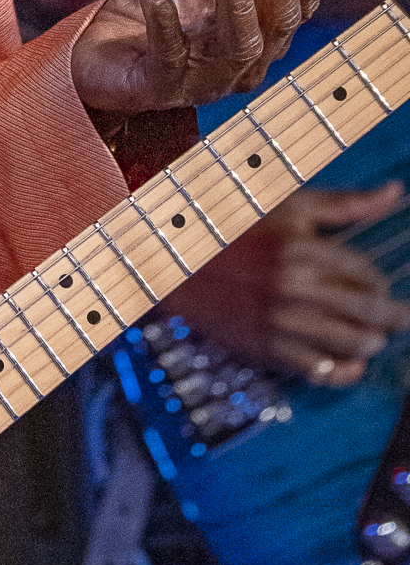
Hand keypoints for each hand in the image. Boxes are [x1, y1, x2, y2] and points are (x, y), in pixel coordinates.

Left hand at [70, 0, 328, 120]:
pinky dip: (165, 17)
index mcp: (257, 28)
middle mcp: (241, 58)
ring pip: (238, 42)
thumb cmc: (155, 2)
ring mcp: (204, 77)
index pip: (296, 6)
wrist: (100, 45)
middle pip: (277, 22)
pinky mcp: (161, 85)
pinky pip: (170, 52)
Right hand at [172, 182, 409, 385]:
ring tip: (370, 335)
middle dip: (393, 317)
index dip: (379, 282)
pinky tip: (349, 361)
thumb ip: (345, 203)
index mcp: (300, 248)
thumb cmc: (234, 225)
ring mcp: (282, 322)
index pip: (367, 274)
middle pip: (370, 313)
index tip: (377, 285)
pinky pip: (325, 373)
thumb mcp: (286, 204)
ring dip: (372, 342)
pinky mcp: (268, 349)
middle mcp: (295, 288)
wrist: (177, 263)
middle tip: (396, 317)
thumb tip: (395, 192)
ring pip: (354, 345)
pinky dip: (347, 371)